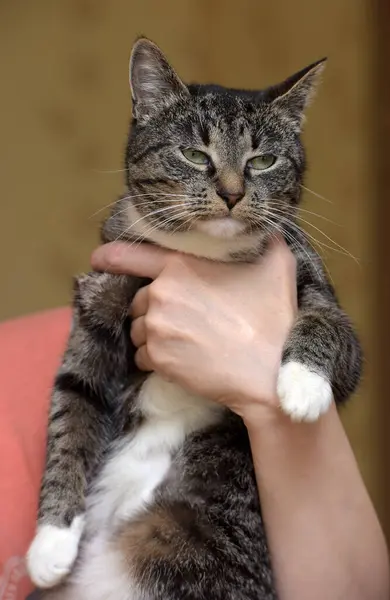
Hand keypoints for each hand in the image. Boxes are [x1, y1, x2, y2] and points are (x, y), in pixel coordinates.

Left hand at [91, 238, 296, 420]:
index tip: (98, 259)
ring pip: (139, 328)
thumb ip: (263, 239)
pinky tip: (181, 358)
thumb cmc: (274, 317)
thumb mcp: (277, 264)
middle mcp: (160, 295)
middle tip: (185, 317)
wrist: (270, 372)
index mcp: (180, 266)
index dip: (111, 256)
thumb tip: (264, 229)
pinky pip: (142, 355)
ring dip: (154, 333)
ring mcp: (157, 329)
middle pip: (140, 299)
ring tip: (185, 340)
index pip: (131, 255)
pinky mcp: (158, 360)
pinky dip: (156, 357)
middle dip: (155, 306)